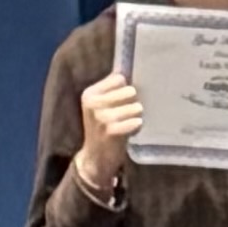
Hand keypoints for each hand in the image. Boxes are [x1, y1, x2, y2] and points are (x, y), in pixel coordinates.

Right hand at [75, 72, 143, 194]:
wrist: (96, 156)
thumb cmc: (104, 126)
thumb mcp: (102, 105)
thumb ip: (112, 89)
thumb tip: (127, 70)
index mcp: (89, 93)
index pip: (119, 79)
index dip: (126, 89)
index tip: (121, 101)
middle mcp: (92, 103)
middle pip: (130, 91)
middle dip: (133, 102)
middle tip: (126, 115)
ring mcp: (100, 117)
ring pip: (136, 106)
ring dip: (137, 116)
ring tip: (128, 123)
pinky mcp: (110, 131)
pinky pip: (136, 122)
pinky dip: (137, 126)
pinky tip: (130, 131)